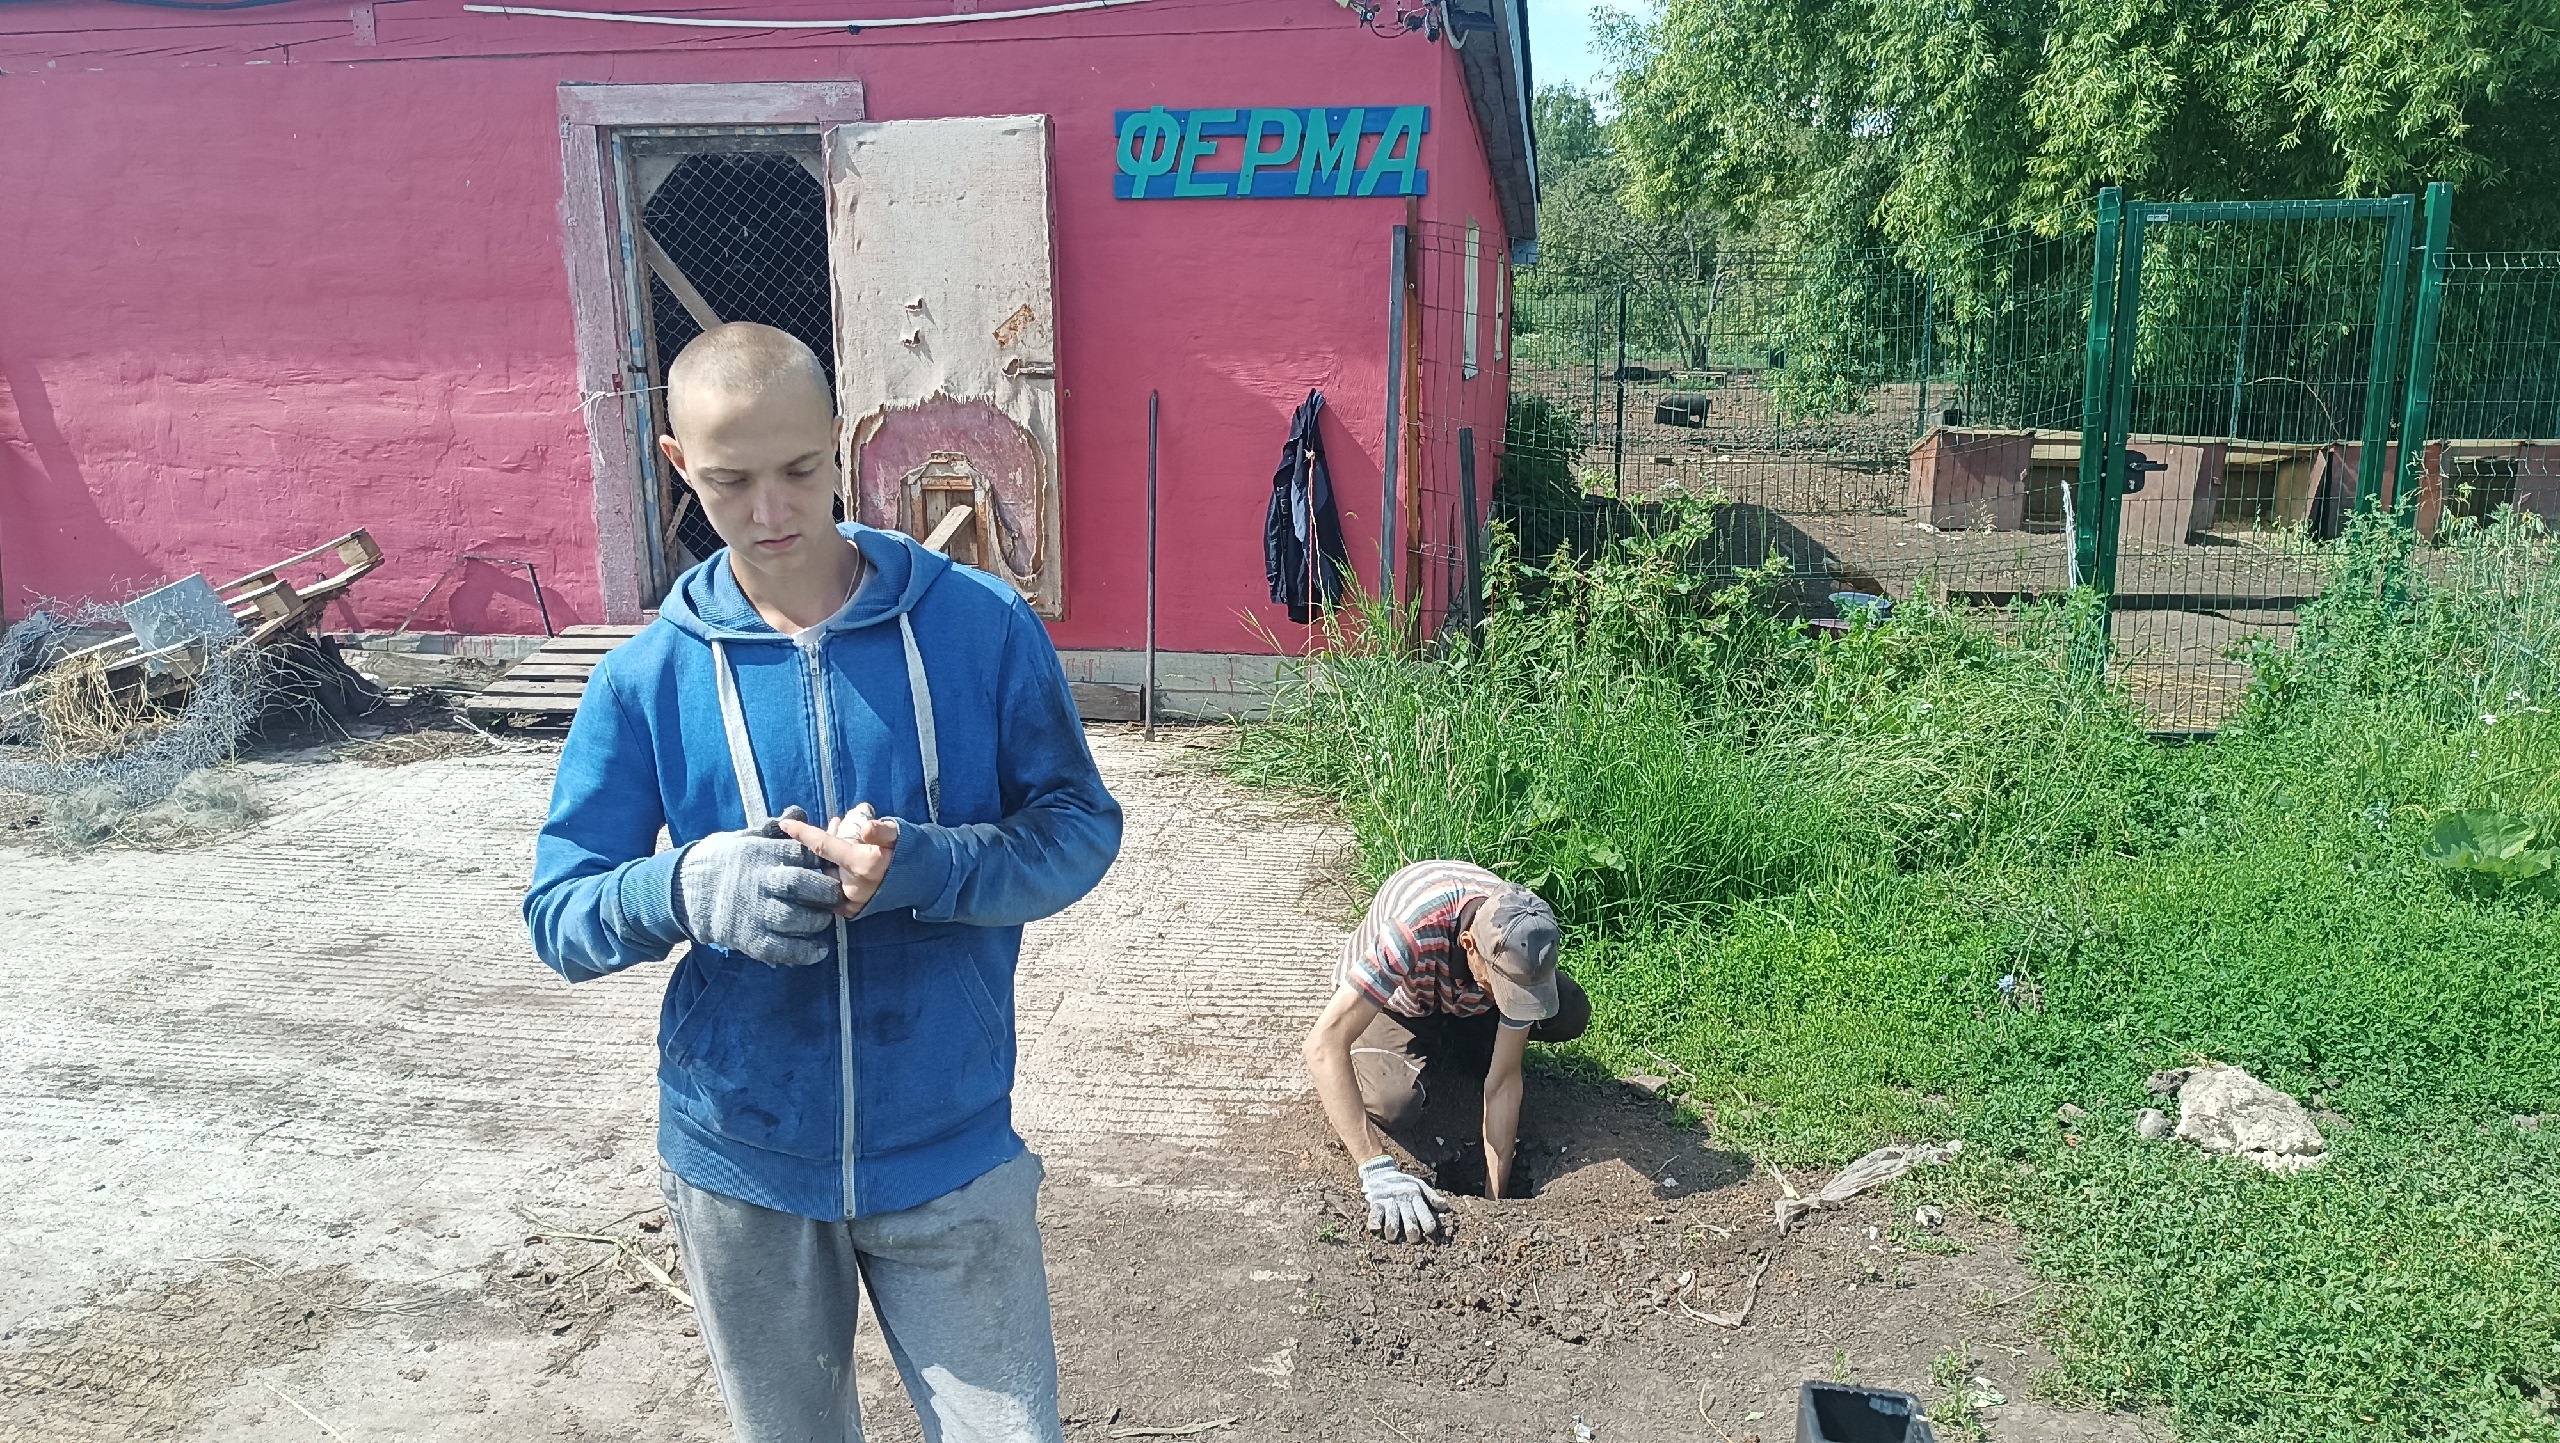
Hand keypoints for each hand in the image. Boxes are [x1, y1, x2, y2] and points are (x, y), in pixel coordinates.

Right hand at [673, 806, 841, 966]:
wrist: (686, 892)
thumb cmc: (725, 861)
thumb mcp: (745, 838)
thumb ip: (774, 830)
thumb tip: (797, 811)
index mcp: (758, 853)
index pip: (798, 853)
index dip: (820, 860)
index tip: (831, 866)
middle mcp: (757, 881)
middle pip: (799, 884)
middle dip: (824, 891)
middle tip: (836, 896)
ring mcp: (751, 911)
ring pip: (792, 918)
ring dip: (815, 922)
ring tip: (823, 920)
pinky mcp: (747, 938)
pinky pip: (778, 949)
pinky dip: (802, 952)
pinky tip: (818, 951)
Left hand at [778, 803, 900, 917]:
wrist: (925, 881)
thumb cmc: (909, 852)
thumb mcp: (898, 834)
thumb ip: (882, 830)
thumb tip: (866, 826)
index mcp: (863, 865)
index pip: (824, 846)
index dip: (803, 833)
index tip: (783, 823)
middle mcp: (854, 887)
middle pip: (823, 861)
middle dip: (822, 843)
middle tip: (835, 826)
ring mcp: (852, 902)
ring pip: (826, 875)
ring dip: (828, 859)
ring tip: (841, 842)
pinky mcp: (853, 911)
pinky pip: (830, 890)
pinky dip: (831, 875)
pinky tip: (839, 864)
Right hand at [1358, 1155, 1448, 1242]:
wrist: (1380, 1171)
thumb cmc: (1403, 1183)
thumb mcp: (1419, 1185)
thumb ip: (1432, 1196)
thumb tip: (1445, 1207)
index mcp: (1415, 1196)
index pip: (1424, 1212)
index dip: (1429, 1226)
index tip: (1432, 1237)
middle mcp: (1403, 1200)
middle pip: (1409, 1219)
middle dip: (1412, 1233)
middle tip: (1414, 1241)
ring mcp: (1389, 1202)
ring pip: (1392, 1221)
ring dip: (1393, 1232)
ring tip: (1394, 1239)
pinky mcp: (1376, 1203)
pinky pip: (1374, 1215)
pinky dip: (1374, 1223)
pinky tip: (1376, 1229)